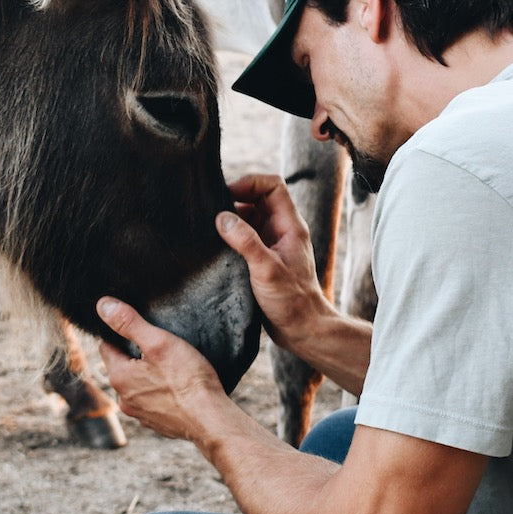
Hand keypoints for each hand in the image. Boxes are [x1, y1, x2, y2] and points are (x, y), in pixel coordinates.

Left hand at [97, 297, 227, 439]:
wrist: (210, 420)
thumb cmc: (187, 380)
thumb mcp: (159, 341)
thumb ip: (129, 323)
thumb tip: (102, 305)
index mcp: (120, 377)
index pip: (107, 346)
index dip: (121, 333)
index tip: (140, 328)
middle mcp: (124, 399)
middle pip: (122, 366)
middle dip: (135, 354)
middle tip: (158, 345)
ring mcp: (140, 414)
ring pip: (137, 385)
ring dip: (147, 374)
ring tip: (170, 365)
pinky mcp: (157, 423)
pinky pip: (152, 401)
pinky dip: (160, 392)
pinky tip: (177, 387)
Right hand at [216, 174, 333, 354]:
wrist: (302, 329)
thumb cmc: (291, 301)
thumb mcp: (267, 269)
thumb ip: (246, 241)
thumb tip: (222, 217)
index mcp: (290, 226)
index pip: (273, 186)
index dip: (250, 183)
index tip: (226, 194)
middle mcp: (282, 230)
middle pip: (258, 199)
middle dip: (235, 199)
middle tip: (212, 211)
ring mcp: (272, 244)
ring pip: (249, 218)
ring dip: (231, 219)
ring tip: (210, 229)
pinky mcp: (262, 258)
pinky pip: (244, 237)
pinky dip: (230, 236)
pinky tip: (216, 247)